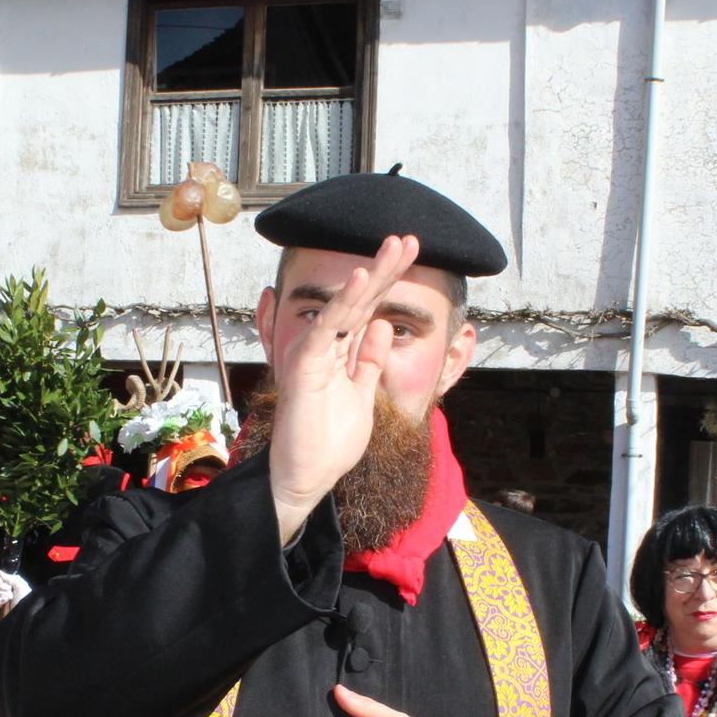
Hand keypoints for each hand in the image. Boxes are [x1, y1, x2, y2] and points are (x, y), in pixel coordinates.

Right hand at [0, 569, 32, 613]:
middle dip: (2, 587)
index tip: (1, 581)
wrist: (25, 612)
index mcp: (14, 583)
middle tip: (9, 590)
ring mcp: (5, 597)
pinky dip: (0, 601)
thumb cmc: (26, 598)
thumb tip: (0, 572)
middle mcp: (10, 589)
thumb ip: (10, 577)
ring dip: (3, 594)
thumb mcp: (20, 585)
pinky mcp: (3, 605)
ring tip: (9, 598)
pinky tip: (5, 602)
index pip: (1, 577)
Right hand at [267, 235, 420, 543]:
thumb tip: (383, 326)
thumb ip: (369, 361)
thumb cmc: (329, 441)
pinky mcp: (305, 366)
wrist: (308, 477)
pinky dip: (344, 302)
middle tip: (408, 239)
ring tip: (393, 247)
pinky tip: (363, 279)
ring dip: (371, 275)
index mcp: (338, 352)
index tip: (410, 254)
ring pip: (346, 305)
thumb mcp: (363, 394)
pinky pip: (328, 328)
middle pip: (359, 299)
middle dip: (384, 268)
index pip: (366, 308)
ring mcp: (313, 353)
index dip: (387, 281)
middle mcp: (324, 346)